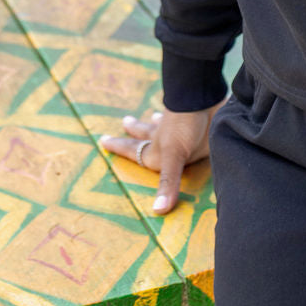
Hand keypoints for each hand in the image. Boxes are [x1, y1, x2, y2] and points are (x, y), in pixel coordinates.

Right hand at [101, 99, 224, 213]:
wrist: (202, 94)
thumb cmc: (184, 125)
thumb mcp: (174, 155)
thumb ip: (168, 182)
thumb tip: (157, 211)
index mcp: (156, 149)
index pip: (132, 151)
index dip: (119, 147)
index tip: (103, 140)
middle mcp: (163, 136)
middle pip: (144, 133)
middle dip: (134, 131)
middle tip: (124, 123)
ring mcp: (178, 125)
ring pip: (161, 122)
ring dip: (154, 121)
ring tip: (153, 116)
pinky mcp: (193, 117)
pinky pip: (181, 116)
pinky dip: (176, 114)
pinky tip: (180, 110)